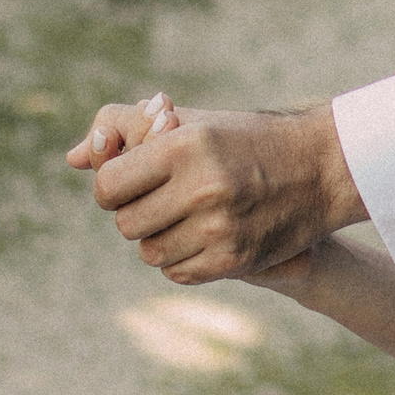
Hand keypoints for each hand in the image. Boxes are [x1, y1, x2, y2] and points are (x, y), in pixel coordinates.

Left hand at [70, 99, 363, 283]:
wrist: (321, 169)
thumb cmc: (245, 139)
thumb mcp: (191, 121)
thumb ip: (126, 127)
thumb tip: (73, 157)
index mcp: (186, 145)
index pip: (107, 184)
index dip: (112, 186)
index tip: (131, 181)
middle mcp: (203, 187)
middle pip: (125, 223)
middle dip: (136, 213)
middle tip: (163, 199)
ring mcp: (221, 228)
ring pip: (149, 252)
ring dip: (158, 238)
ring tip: (185, 216)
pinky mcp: (235, 260)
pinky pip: (177, 273)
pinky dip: (181, 259)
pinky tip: (202, 236)